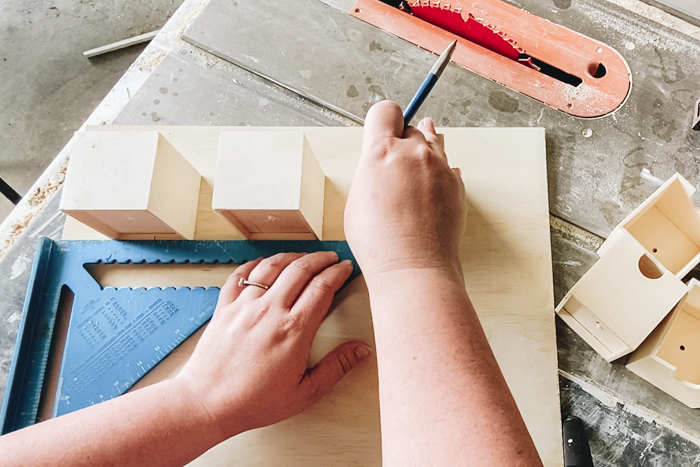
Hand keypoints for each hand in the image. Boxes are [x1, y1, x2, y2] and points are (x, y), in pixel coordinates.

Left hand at [175, 252, 370, 437]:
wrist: (208, 403)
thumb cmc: (254, 402)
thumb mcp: (305, 392)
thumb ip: (336, 367)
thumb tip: (362, 349)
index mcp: (294, 330)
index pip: (322, 287)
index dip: (338, 273)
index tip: (345, 268)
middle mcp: (269, 311)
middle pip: (300, 269)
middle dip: (320, 258)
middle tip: (331, 257)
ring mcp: (245, 306)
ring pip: (272, 266)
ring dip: (292, 256)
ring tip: (303, 256)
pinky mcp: (224, 308)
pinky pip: (240, 275)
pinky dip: (255, 264)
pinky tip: (264, 264)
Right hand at [344, 100, 466, 279]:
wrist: (413, 268)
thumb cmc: (379, 242)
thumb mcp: (357, 198)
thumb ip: (371, 168)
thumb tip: (382, 159)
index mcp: (382, 151)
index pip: (386, 110)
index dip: (382, 119)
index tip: (382, 130)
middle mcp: (414, 152)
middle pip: (411, 127)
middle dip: (402, 141)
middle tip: (394, 164)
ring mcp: (440, 167)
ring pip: (433, 143)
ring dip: (422, 153)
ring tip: (414, 172)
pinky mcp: (457, 184)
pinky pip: (447, 167)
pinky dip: (437, 174)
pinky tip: (427, 193)